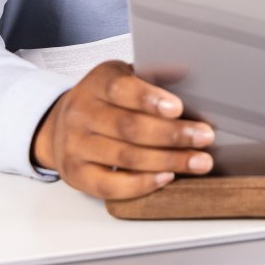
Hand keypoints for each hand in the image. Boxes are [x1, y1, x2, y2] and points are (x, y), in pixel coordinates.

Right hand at [30, 60, 214, 200]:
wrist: (60, 125)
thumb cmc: (106, 101)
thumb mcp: (123, 78)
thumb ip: (151, 79)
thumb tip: (189, 78)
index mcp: (96, 83)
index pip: (120, 89)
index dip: (149, 99)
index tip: (178, 108)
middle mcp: (80, 113)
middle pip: (128, 127)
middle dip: (171, 134)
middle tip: (205, 137)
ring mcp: (74, 146)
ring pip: (125, 158)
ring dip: (167, 161)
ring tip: (199, 162)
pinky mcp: (75, 174)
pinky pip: (110, 186)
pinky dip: (142, 184)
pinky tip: (166, 177)